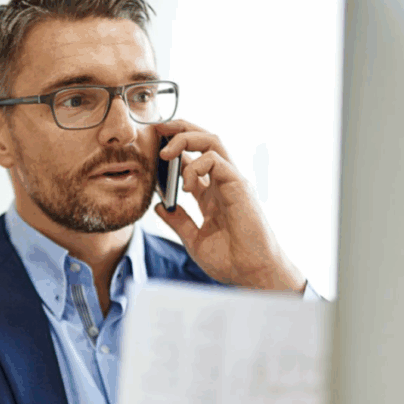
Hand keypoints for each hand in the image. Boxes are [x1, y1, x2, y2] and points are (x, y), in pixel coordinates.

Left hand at [153, 119, 304, 292]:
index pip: (193, 158)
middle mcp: (222, 182)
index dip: (173, 148)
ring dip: (186, 138)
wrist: (251, 274)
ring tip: (165, 152)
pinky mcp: (238, 185)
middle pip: (204, 140)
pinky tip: (185, 184)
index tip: (152, 146)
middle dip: (179, 129)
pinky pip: (216, 160)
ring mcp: (232, 181)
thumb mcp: (194, 239)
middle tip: (156, 129)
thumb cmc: (230, 260)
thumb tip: (159, 206)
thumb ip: (178, 220)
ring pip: (212, 141)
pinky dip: (197, 165)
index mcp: (212, 193)